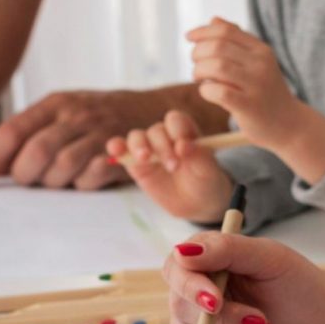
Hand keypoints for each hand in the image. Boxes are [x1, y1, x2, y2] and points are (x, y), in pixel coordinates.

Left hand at [0, 88, 169, 189]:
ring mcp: (100, 134)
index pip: (12, 132)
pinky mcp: (120, 154)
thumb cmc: (95, 116)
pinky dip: (81, 185)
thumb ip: (28, 135)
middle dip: (24, 175)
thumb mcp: (61, 113)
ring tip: (58, 179)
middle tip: (29, 181)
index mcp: (54, 104)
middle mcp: (75, 115)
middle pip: (35, 153)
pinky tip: (84, 178)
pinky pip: (90, 179)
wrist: (150, 110)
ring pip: (61, 168)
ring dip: (53, 183)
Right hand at [106, 110, 233, 219]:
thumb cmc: (205, 181)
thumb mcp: (208, 171)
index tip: (182, 148)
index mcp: (185, 132)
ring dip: (139, 145)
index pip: (175, 120)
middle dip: (162, 146)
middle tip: (173, 166)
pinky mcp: (135, 163)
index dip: (177, 129)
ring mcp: (149, 149)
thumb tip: (183, 145)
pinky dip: (117, 147)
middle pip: (156, 130)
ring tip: (145, 159)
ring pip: (137, 137)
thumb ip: (199, 156)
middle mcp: (165, 136)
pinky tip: (115, 151)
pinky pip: (122, 150)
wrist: (196, 203)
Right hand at [162, 231, 324, 323]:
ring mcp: (201, 323)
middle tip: (260, 319)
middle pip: (179, 306)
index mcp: (208, 259)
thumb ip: (226, 249)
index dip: (190, 287)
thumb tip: (182, 250)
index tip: (216, 300)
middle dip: (222, 318)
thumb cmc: (300, 284)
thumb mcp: (269, 258)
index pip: (176, 269)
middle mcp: (198, 290)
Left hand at [186, 18, 313, 150]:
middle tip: (196, 64)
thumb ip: (236, 41)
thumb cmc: (265, 92)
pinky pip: (219, 92)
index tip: (189, 37)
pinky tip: (208, 92)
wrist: (289, 124)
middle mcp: (261, 64)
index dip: (203, 32)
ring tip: (199, 78)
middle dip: (198, 53)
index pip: (226, 31)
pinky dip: (206, 90)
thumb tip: (213, 20)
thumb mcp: (257, 62)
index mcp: (261, 50)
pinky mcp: (249, 106)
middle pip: (217, 47)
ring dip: (199, 71)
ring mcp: (256, 85)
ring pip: (216, 67)